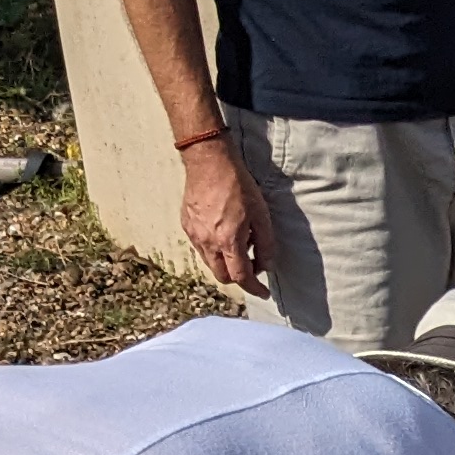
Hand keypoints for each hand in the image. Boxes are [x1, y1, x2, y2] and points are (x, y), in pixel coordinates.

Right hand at [179, 136, 271, 294]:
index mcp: (228, 241)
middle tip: (252, 265)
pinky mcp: (186, 225)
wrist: (209, 162)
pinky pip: (201, 247)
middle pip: (222, 276)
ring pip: (210, 263)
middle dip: (238, 277)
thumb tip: (267, 265)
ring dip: (225, 263)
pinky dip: (214, 249)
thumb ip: (266, 244)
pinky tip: (224, 233)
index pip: (241, 277)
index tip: (264, 292)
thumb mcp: (261, 215)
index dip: (254, 288)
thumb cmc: (238, 185)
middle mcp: (207, 242)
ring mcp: (194, 234)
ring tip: (239, 243)